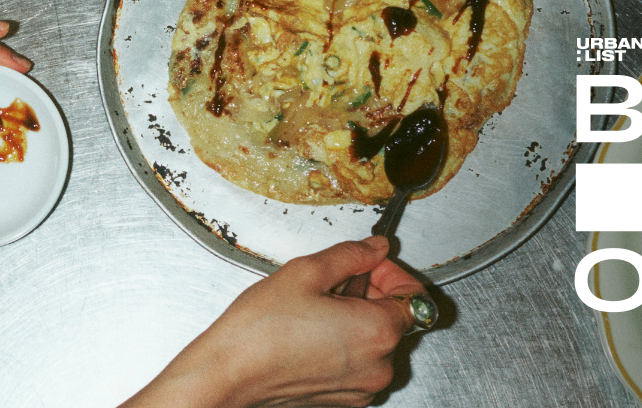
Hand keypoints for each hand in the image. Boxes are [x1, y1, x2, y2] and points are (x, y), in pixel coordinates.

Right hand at [123, 237, 421, 407]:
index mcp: (376, 332)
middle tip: (334, 280)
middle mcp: (377, 367)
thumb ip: (351, 254)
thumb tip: (375, 248)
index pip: (413, 296)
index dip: (391, 272)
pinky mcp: (344, 401)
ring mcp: (362, 389)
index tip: (369, 263)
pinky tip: (311, 331)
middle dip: (370, 293)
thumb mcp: (306, 271)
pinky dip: (344, 344)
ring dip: (355, 318)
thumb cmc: (260, 332)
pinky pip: (357, 364)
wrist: (228, 376)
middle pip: (394, 319)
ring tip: (316, 306)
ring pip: (374, 342)